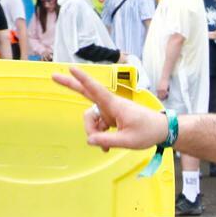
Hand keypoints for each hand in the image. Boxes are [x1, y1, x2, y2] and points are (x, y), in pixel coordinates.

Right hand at [53, 68, 168, 149]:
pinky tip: (105, 148)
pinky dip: (99, 136)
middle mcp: (110, 105)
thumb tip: (89, 140)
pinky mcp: (111, 118)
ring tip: (105, 147)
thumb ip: (107, 141)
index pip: (96, 89)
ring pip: (91, 119)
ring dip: (93, 132)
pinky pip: (98, 126)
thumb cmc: (148, 132)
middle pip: (86, 94)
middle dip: (70, 85)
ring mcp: (110, 111)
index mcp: (114, 105)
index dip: (83, 79)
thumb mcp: (128, 140)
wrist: (162, 131)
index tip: (71, 68)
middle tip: (53, 76)